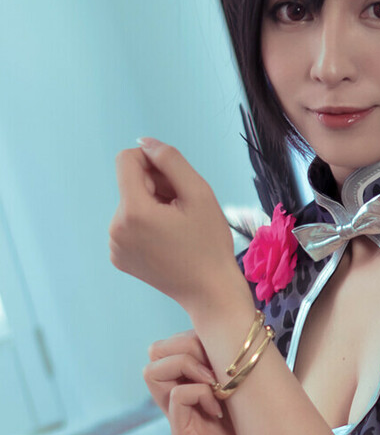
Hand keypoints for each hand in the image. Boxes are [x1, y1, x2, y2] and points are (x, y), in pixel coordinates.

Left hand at [110, 139, 244, 313]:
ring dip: (152, 206)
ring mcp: (114, 245)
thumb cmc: (210, 244)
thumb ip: (171, 160)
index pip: (126, 160)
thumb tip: (145, 142)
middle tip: (184, 210)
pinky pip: (128, 224)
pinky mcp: (118, 257)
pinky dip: (147, 225)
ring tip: (177, 227)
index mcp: (133, 211)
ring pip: (130, 203)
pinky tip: (168, 241)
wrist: (210, 292)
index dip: (153, 162)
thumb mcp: (200, 193)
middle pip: (129, 183)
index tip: (175, 182)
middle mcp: (115, 228)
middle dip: (155, 187)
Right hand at [144, 331, 255, 434]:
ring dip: (189, 368)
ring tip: (217, 387)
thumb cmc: (262, 426)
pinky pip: (178, 397)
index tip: (222, 356)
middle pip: (154, 353)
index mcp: (188, 385)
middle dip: (188, 348)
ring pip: (153, 371)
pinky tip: (220, 409)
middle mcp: (176, 402)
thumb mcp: (246, 385)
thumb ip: (229, 362)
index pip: (164, 346)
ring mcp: (177, 420)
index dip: (189, 339)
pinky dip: (201, 394)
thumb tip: (229, 323)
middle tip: (218, 371)